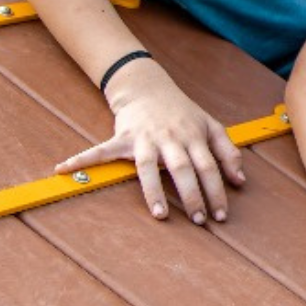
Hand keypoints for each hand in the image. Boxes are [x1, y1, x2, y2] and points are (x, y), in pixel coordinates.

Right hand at [57, 63, 246, 224]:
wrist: (147, 86)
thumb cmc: (181, 111)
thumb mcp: (210, 125)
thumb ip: (228, 152)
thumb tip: (242, 181)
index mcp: (192, 135)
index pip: (208, 165)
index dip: (216, 190)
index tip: (221, 215)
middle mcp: (170, 137)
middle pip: (182, 168)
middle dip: (191, 194)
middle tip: (199, 220)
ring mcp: (144, 138)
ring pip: (148, 167)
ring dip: (153, 192)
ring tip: (161, 215)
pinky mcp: (122, 137)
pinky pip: (100, 151)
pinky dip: (81, 160)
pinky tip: (63, 169)